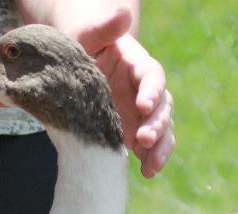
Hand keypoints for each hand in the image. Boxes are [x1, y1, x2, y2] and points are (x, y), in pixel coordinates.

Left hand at [75, 9, 174, 177]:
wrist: (75, 67)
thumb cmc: (79, 47)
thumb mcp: (86, 35)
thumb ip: (104, 27)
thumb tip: (123, 12)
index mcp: (138, 65)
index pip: (153, 77)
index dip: (152, 91)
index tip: (143, 104)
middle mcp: (146, 91)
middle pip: (162, 108)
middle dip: (157, 125)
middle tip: (144, 140)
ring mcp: (143, 114)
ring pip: (163, 131)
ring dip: (160, 149)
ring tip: (151, 166)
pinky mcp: (136, 132)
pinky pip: (151, 148)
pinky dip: (152, 161)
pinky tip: (146, 173)